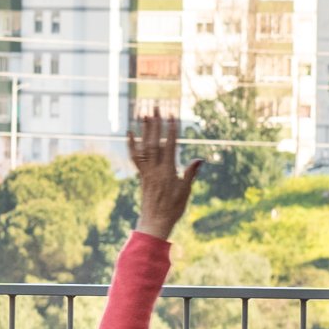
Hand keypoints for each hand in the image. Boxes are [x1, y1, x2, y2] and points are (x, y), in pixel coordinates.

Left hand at [127, 108, 198, 239]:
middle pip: (153, 142)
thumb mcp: (185, 191)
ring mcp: (146, 172)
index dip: (170, 131)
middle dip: (154, 124)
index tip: (172, 116)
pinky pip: (135, 157)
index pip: (169, 146)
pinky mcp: (141, 175)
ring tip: (143, 113)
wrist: (155, 221)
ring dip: (143, 129)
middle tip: (155, 107)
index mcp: (167, 172)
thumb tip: (199, 159)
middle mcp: (154, 169)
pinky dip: (131, 144)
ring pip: (143, 147)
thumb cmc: (173, 208)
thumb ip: (190, 173)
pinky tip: (130, 132)